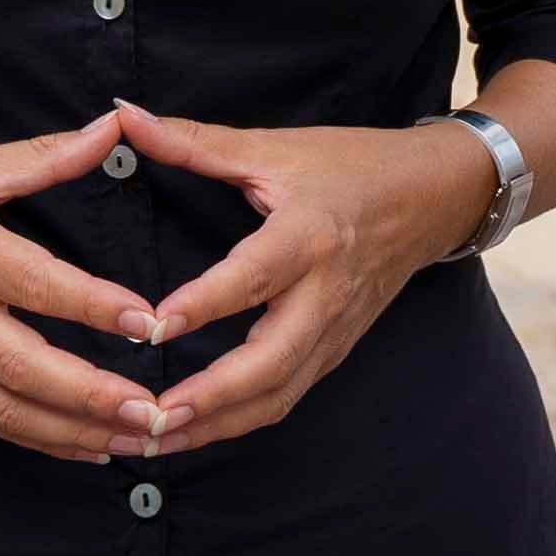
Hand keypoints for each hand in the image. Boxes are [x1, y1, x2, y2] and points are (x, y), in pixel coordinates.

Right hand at [0, 120, 172, 463]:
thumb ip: (43, 156)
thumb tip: (116, 126)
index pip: (35, 283)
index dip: (95, 306)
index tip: (151, 322)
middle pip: (24, 366)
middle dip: (94, 397)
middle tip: (156, 411)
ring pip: (7, 409)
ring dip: (75, 433)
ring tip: (138, 440)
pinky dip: (39, 440)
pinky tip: (89, 448)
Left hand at [121, 103, 491, 455]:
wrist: (433, 198)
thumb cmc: (351, 167)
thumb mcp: (276, 146)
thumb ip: (194, 141)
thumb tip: (123, 116)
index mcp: (309, 235)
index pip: (253, 279)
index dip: (204, 304)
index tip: (152, 326)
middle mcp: (325, 293)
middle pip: (271, 362)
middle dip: (210, 399)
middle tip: (150, 416)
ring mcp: (334, 330)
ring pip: (277, 395)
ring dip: (216, 425)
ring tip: (155, 439)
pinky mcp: (335, 351)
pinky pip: (286, 397)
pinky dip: (239, 421)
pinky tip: (192, 431)